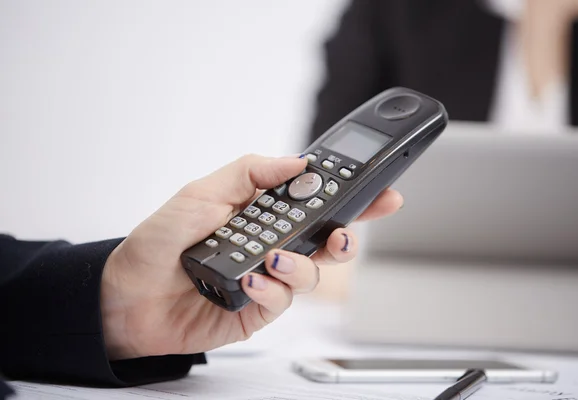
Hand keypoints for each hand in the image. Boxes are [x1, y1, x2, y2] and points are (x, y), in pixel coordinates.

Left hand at [100, 154, 402, 359]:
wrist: (126, 296)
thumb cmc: (158, 243)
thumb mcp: (200, 193)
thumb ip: (249, 173)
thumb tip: (296, 162)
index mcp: (262, 213)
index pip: (315, 201)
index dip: (351, 197)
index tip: (379, 191)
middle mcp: (271, 245)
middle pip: (326, 239)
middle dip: (344, 237)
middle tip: (340, 235)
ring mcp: (266, 278)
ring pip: (311, 272)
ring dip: (301, 266)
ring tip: (272, 260)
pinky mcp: (258, 309)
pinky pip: (282, 301)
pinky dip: (271, 290)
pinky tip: (249, 282)